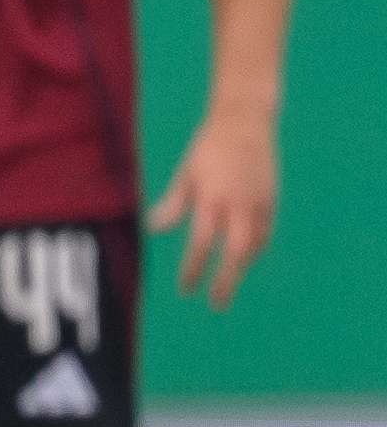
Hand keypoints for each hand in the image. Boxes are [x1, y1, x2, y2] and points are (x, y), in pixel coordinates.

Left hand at [151, 113, 277, 308]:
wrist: (245, 121)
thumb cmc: (208, 147)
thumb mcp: (187, 173)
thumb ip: (175, 203)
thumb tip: (154, 229)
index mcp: (213, 197)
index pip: (202, 243)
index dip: (194, 269)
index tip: (186, 289)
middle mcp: (240, 204)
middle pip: (235, 253)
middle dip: (226, 280)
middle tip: (215, 304)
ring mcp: (260, 203)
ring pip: (254, 246)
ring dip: (240, 268)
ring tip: (225, 285)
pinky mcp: (272, 200)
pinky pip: (264, 233)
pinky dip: (254, 249)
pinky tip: (242, 259)